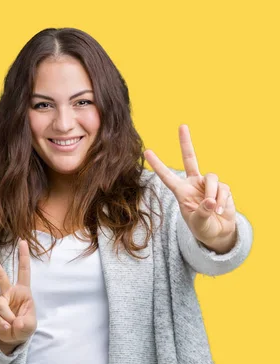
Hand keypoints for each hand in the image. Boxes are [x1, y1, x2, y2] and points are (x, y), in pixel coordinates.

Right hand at [0, 240, 36, 352]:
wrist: (11, 337)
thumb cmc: (23, 326)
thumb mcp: (29, 326)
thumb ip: (25, 324)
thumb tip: (15, 322)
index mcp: (23, 291)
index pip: (24, 271)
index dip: (23, 257)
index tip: (23, 241)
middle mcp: (9, 292)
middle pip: (1, 276)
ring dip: (5, 316)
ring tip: (10, 326)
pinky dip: (0, 323)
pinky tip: (5, 327)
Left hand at [144, 124, 236, 252]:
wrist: (219, 232)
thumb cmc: (203, 227)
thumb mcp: (198, 223)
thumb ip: (202, 212)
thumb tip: (211, 200)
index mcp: (181, 191)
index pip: (167, 176)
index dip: (158, 164)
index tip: (146, 151)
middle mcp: (193, 183)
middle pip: (190, 158)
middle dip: (186, 142)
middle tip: (182, 126)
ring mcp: (208, 184)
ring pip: (212, 177)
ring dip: (213, 194)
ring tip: (214, 209)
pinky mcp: (222, 187)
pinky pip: (223, 188)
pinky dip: (222, 200)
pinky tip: (220, 210)